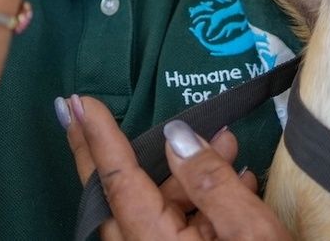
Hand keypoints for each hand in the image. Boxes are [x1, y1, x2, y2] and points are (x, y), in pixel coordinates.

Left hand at [63, 95, 291, 240]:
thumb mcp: (253, 234)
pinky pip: (173, 233)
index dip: (98, 139)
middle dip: (104, 152)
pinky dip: (194, 203)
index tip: (76, 102)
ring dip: (180, 175)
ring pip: (151, 213)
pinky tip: (237, 180)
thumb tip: (176, 137)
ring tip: (230, 143)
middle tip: (76, 109)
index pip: (118, 182)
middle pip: (116, 197)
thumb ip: (212, 183)